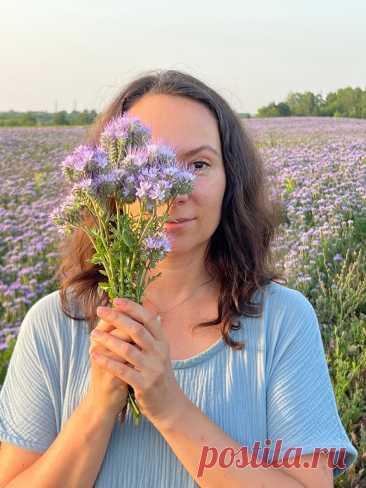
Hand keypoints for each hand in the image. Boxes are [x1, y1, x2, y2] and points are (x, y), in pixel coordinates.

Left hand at [90, 297, 186, 426]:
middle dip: (117, 318)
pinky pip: (122, 371)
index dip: (132, 308)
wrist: (169, 405)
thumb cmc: (158, 374)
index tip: (116, 300)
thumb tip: (135, 310)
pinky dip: (107, 361)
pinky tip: (94, 355)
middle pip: (137, 330)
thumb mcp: (158, 352)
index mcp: (162, 342)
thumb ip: (148, 335)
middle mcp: (160, 353)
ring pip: (128, 350)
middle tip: (100, 310)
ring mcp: (153, 369)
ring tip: (93, 333)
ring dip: (108, 340)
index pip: (148, 319)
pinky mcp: (144, 385)